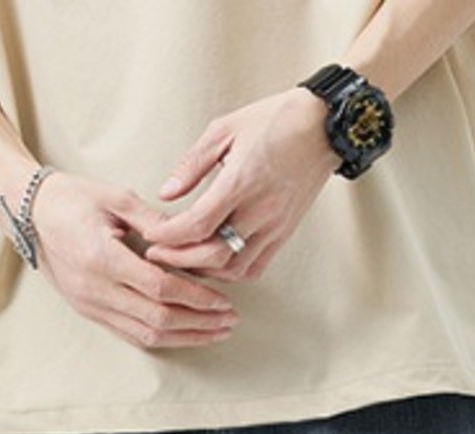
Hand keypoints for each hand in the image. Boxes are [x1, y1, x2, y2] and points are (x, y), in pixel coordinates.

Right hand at [27, 170, 239, 348]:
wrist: (29, 214)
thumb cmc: (71, 199)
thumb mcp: (115, 198)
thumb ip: (155, 221)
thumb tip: (193, 239)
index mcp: (103, 259)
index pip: (159, 288)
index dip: (195, 298)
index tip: (223, 301)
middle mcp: (96, 289)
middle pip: (157, 320)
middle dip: (199, 323)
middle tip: (230, 321)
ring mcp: (91, 305)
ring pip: (146, 335)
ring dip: (185, 337)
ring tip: (215, 332)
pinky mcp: (90, 312)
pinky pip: (131, 335)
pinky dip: (162, 338)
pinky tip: (185, 335)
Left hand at [143, 87, 339, 281]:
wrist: (323, 126)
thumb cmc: (274, 120)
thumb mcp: (224, 129)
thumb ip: (192, 165)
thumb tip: (165, 193)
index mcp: (242, 181)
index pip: (197, 224)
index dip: (169, 237)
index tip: (151, 237)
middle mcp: (260, 210)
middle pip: (213, 255)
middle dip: (179, 260)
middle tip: (158, 254)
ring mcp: (275, 226)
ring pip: (234, 269)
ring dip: (205, 270)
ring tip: (184, 259)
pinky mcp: (285, 234)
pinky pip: (255, 268)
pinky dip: (231, 272)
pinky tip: (216, 262)